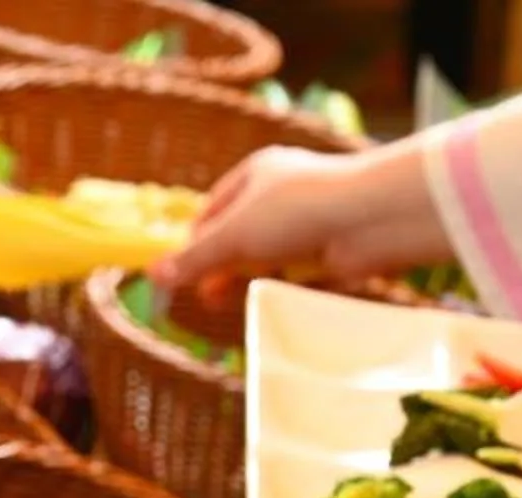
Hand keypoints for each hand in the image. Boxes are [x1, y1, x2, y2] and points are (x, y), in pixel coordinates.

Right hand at [156, 143, 453, 292]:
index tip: (181, 274)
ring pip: (266, 254)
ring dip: (249, 275)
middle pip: (238, 235)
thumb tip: (152, 275)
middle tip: (205, 296)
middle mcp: (280, 192)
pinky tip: (272, 295)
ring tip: (232, 300)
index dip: (194, 242)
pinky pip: (296, 269)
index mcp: (255, 174)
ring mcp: (307, 220)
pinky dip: (282, 282)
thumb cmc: (296, 211)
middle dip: (220, 266)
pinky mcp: (330, 246)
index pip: (211, 210)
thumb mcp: (233, 236)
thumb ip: (194, 258)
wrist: (369, 217)